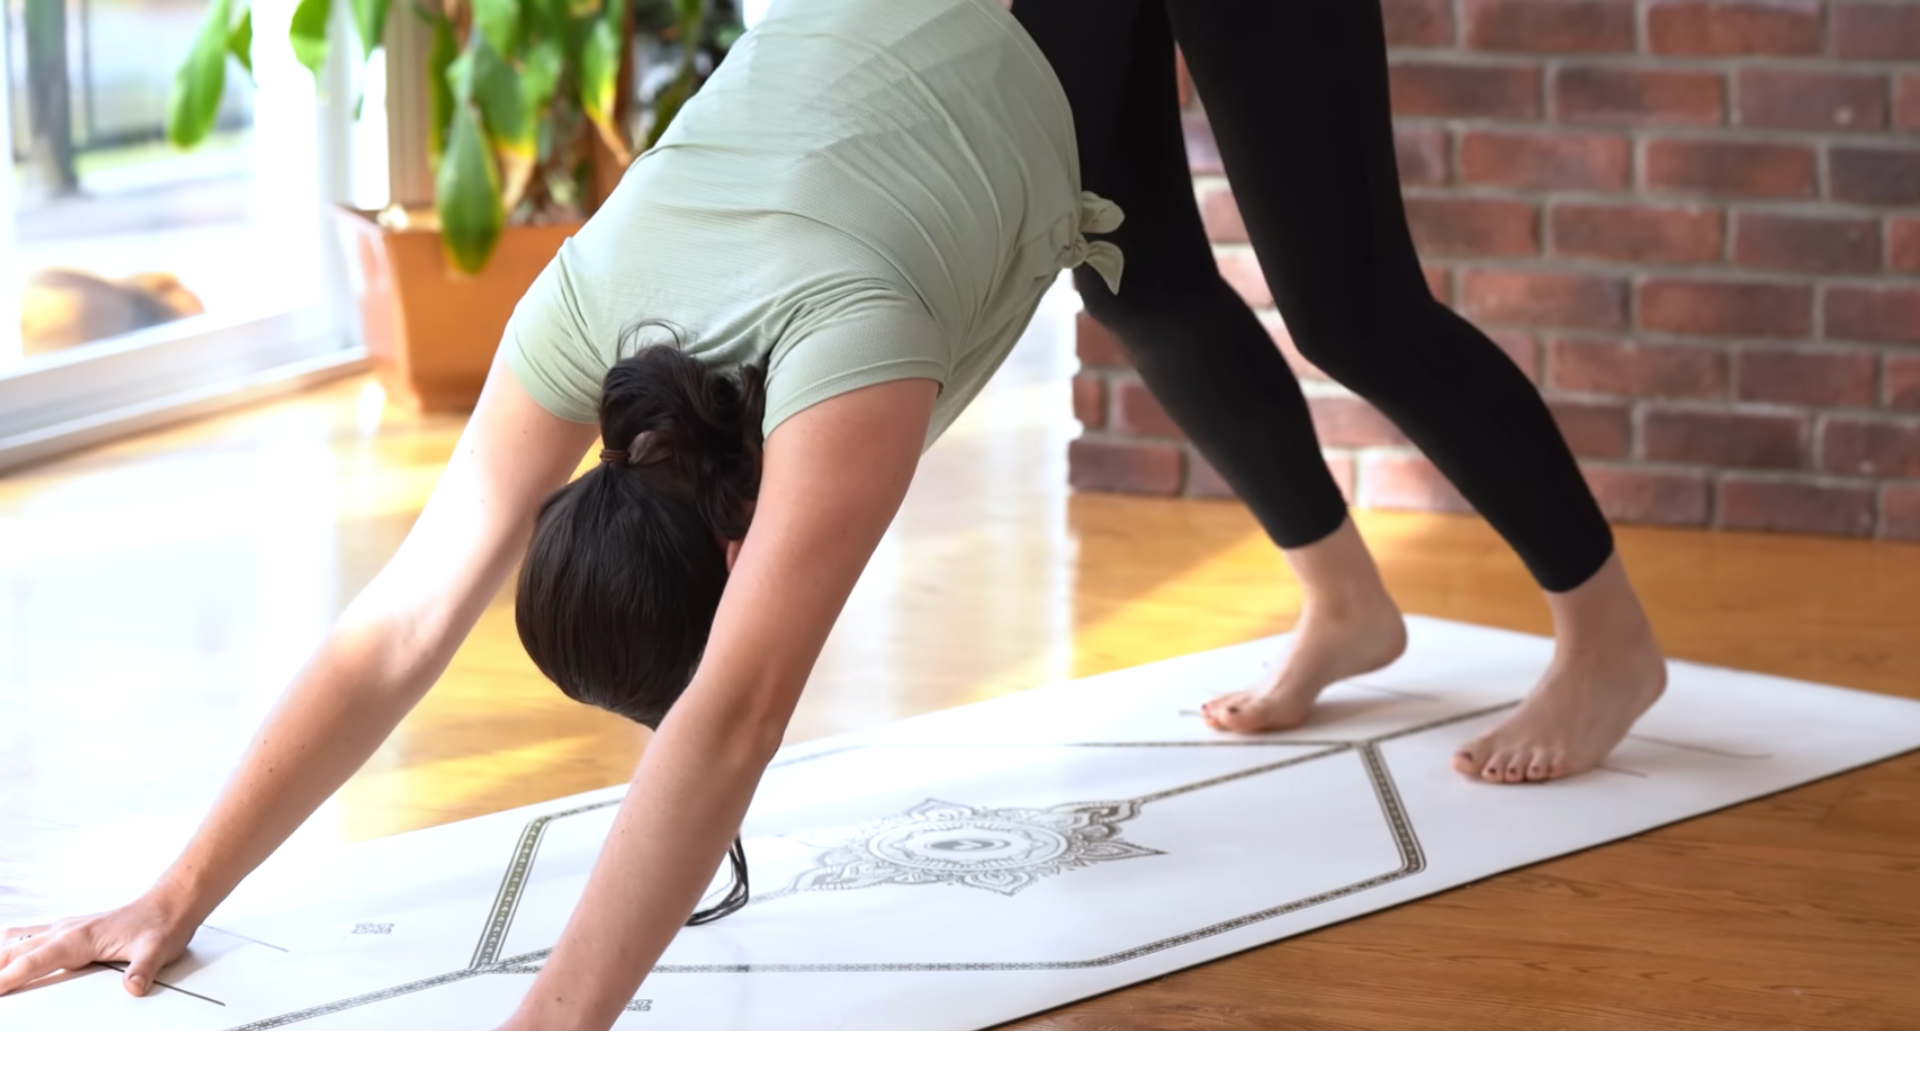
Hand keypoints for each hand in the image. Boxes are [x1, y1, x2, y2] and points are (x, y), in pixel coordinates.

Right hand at [0, 895, 197, 998]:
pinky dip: (10, 946)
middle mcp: (66, 931)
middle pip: (16, 951)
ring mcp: (66, 928)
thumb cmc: (161, 925)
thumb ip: (143, 970)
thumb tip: (134, 987)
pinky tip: (4, 953)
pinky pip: (30, 935)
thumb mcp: (157, 950)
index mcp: (79, 939)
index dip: (8, 978)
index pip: (33, 961)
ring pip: (18, 941)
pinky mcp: (70, 929)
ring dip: (0, 956)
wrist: (170, 905)